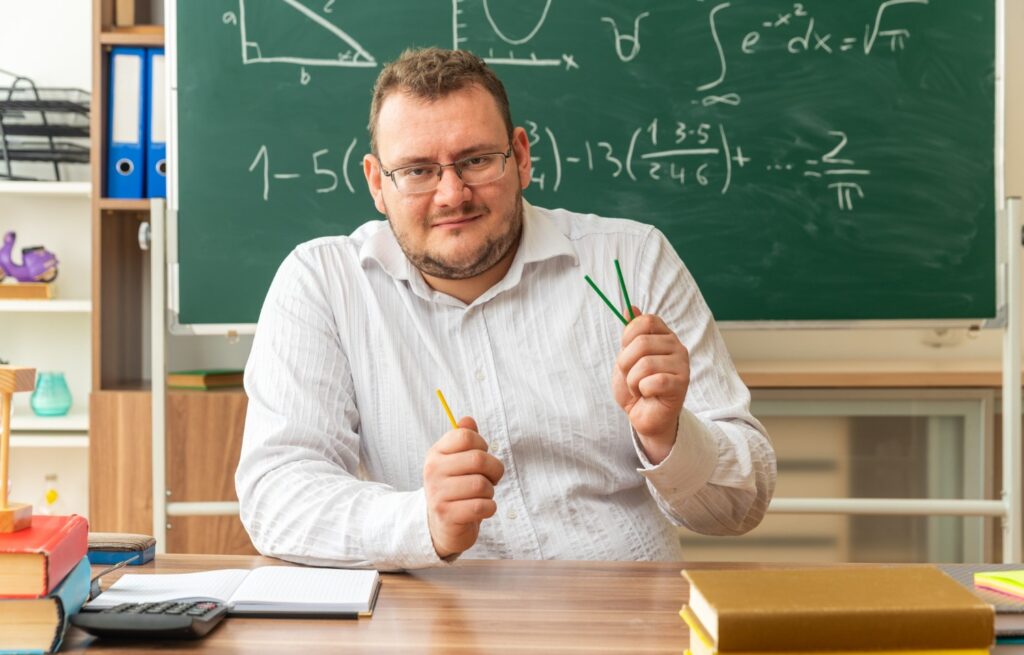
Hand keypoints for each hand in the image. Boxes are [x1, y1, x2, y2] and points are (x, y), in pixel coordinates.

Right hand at [423, 417, 504, 558]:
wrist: (441, 526)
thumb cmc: (455, 489)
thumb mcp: (456, 461)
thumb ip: (463, 438)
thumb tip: (467, 420)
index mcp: (436, 453)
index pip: (465, 436)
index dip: (482, 445)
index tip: (481, 457)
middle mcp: (433, 471)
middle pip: (478, 459)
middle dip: (493, 470)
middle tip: (489, 479)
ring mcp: (437, 494)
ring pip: (482, 484)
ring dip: (490, 492)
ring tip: (481, 496)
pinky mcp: (447, 515)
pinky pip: (482, 506)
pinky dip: (489, 508)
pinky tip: (481, 509)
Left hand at [611, 307, 689, 463]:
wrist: (643, 415)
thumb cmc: (636, 386)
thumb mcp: (627, 357)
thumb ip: (630, 334)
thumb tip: (630, 308)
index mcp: (664, 336)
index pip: (646, 321)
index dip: (629, 336)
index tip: (626, 352)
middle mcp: (676, 346)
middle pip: (642, 342)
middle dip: (626, 363)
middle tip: (631, 377)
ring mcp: (682, 365)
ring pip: (644, 364)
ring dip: (633, 380)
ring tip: (640, 387)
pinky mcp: (682, 384)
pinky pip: (653, 381)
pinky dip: (642, 390)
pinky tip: (648, 394)